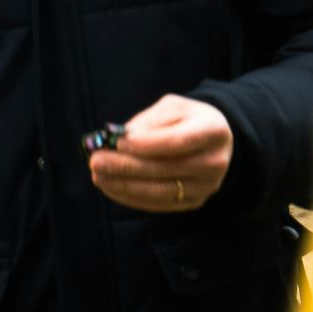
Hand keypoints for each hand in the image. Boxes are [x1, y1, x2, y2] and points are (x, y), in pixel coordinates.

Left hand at [88, 95, 232, 212]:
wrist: (216, 141)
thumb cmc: (188, 119)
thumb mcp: (174, 107)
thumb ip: (148, 121)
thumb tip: (118, 139)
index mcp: (213, 131)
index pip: (177, 142)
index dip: (145, 144)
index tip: (116, 142)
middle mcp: (215, 162)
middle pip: (166, 168)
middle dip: (127, 166)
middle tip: (96, 161)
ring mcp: (206, 186)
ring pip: (161, 191)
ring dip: (124, 185)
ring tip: (98, 176)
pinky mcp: (194, 202)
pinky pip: (160, 204)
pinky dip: (132, 198)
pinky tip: (111, 187)